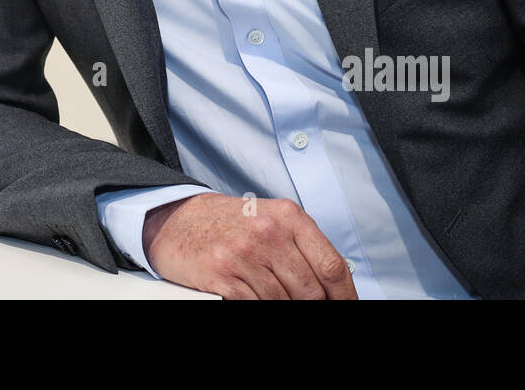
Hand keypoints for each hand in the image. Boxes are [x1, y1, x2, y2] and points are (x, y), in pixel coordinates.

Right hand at [143, 193, 358, 298]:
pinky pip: (255, 306)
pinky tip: (254, 298)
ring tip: (275, 298)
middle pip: (311, 290)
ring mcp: (245, 253)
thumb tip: (334, 287)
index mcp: (288, 216)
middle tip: (308, 305)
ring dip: (283, 306)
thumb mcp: (270, 220)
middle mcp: (268, 232)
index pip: (332, 265)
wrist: (178, 219)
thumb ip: (301, 246)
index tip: (346, 308)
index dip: (345, 296)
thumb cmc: (229, 223)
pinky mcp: (223, 274)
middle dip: (313, 305)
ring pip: (284, 302)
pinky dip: (258, 306)